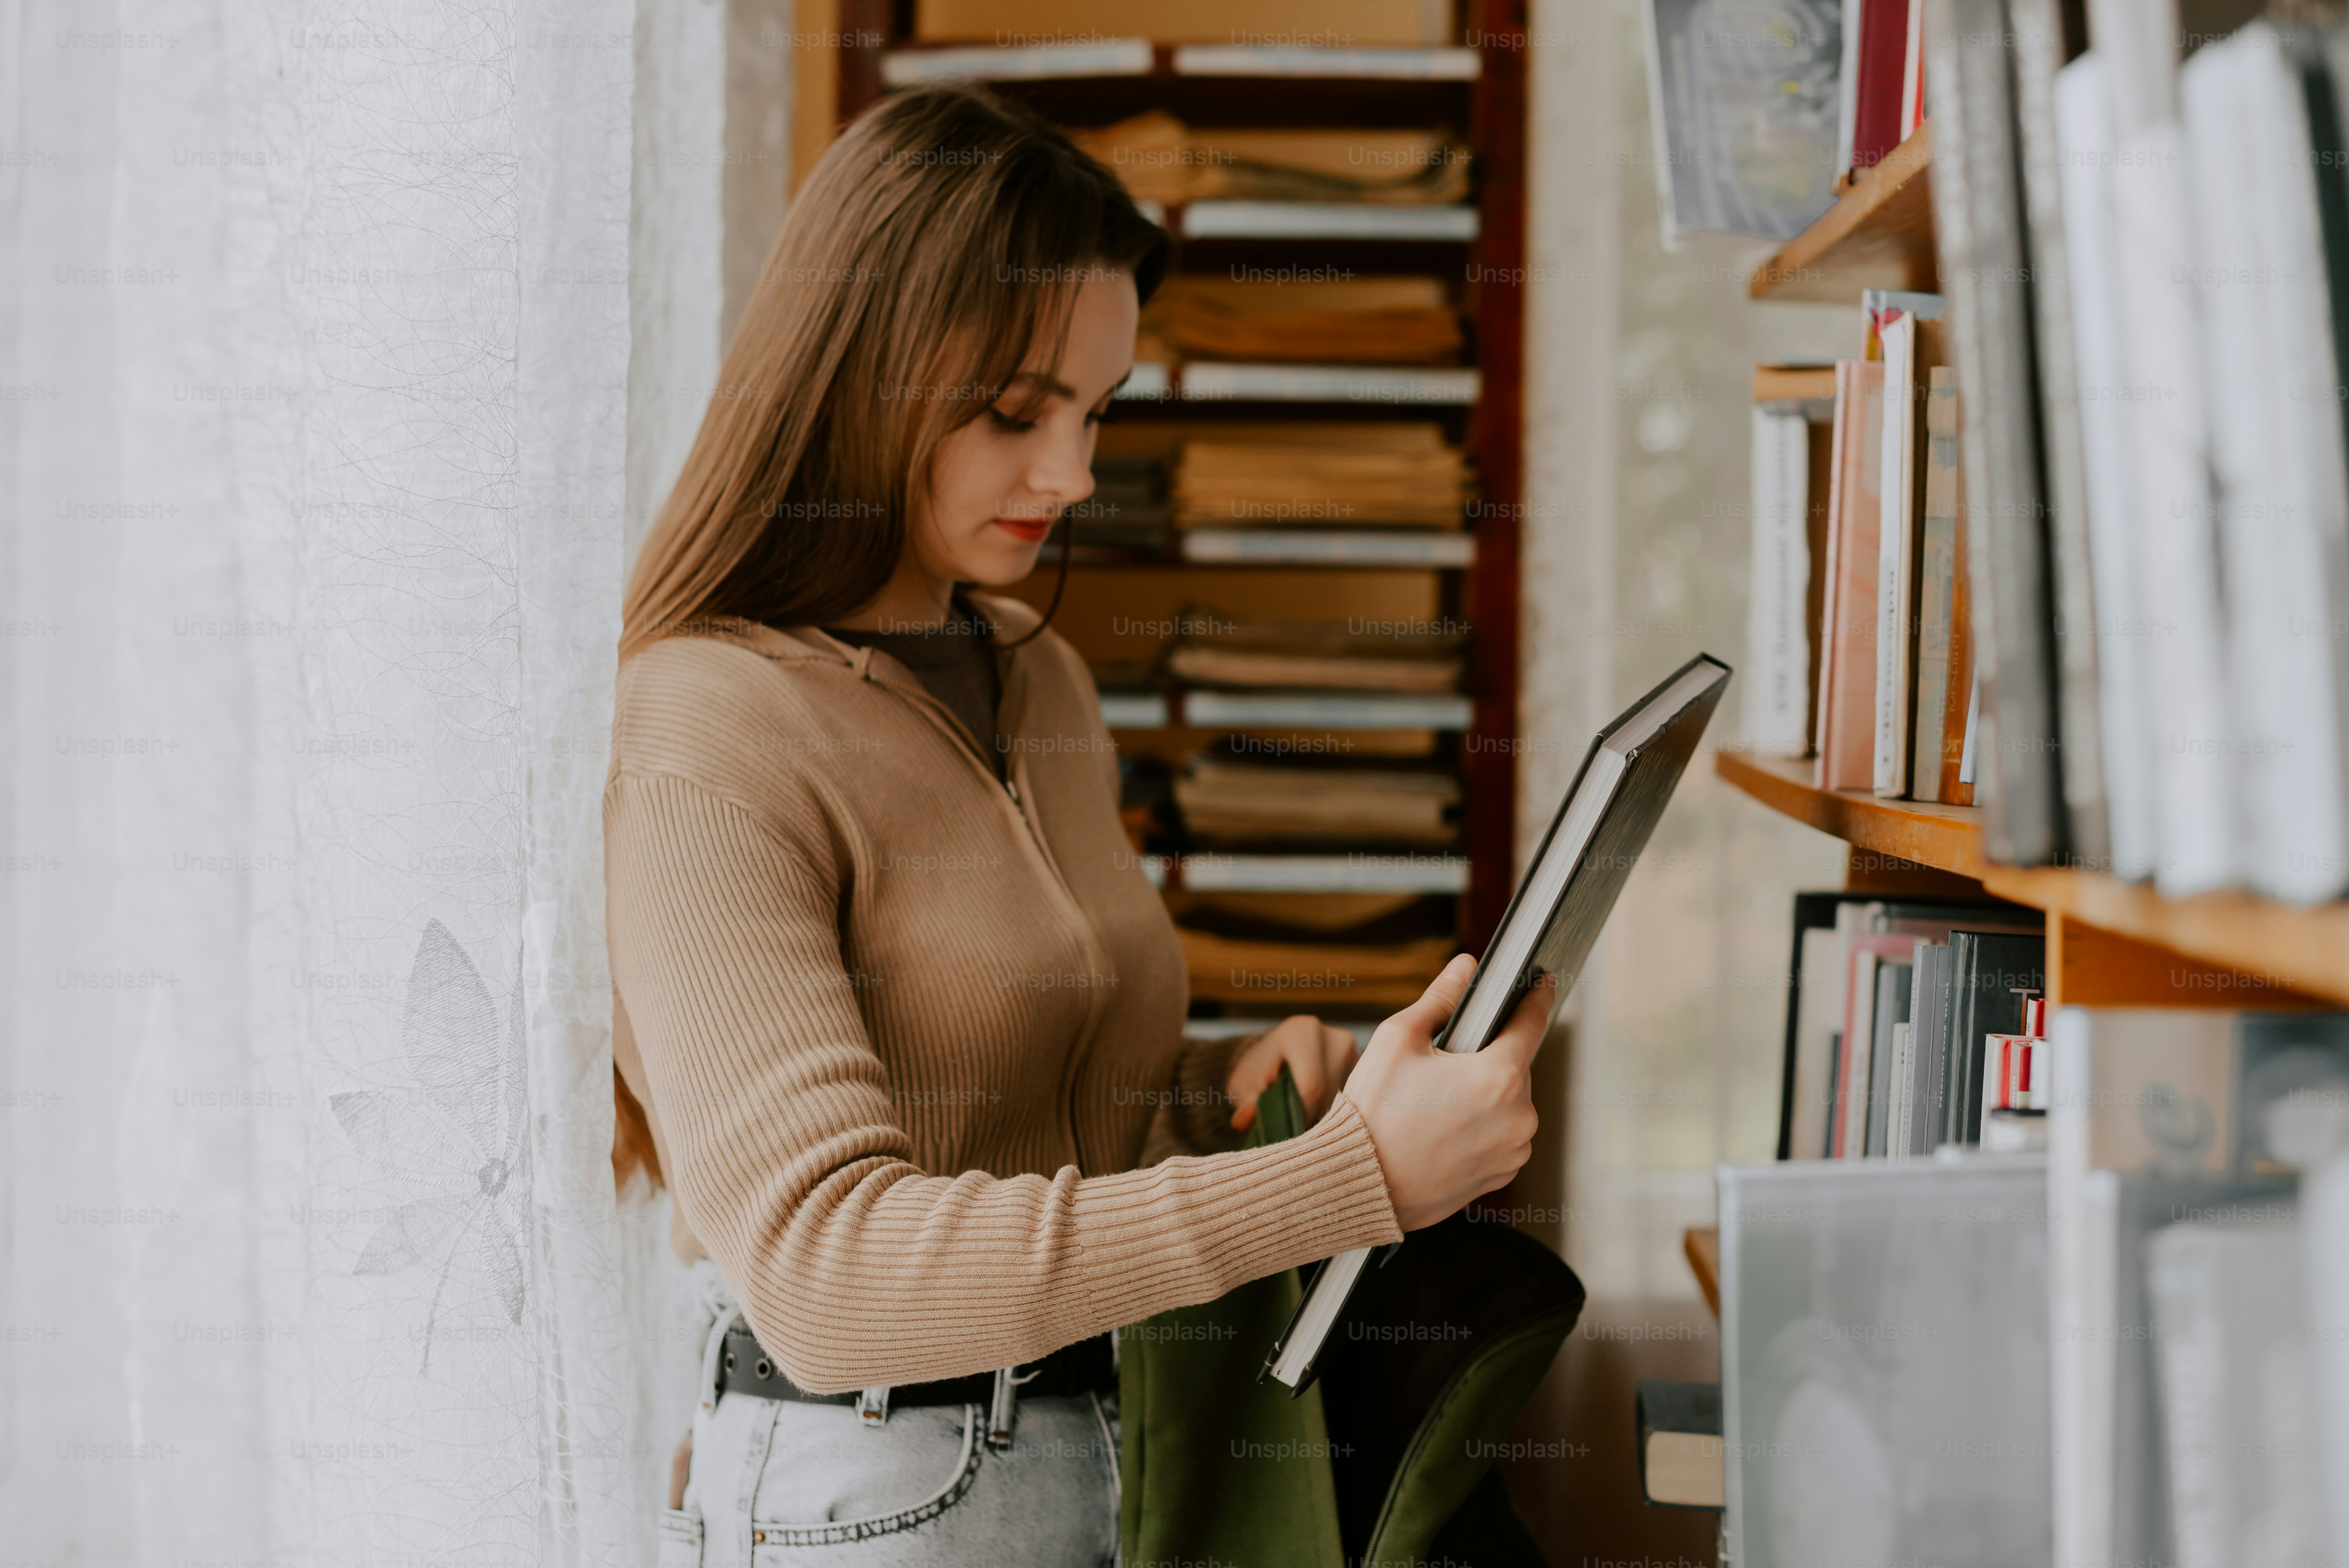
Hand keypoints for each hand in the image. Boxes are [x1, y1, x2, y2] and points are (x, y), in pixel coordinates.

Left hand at [1224, 1014, 1359, 1132]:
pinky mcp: (1364, 1066)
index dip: (1301, 1115)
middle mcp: (1335, 1037)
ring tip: (1308, 1119)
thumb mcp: (1244, 1085)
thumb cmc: (1258, 1071)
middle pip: (1332, 1095)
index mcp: (1302, 1032)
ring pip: (1349, 1100)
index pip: (1310, 1087)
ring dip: (1329, 1118)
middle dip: (1315, 1119)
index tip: (1288, 1131)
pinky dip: (1341, 1113)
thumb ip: (1246, 1102)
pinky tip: (1324, 1114)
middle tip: (1296, 1130)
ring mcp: (1355, 1050)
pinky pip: (1357, 1099)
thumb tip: (1243, 1121)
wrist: (1277, 1055)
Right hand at [1344, 954, 1550, 1232]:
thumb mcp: (1398, 1039)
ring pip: (1509, 1102)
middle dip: (1485, 1057)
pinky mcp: (1502, 1175)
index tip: (1541, 982)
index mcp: (1498, 1076)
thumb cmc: (1373, 1114)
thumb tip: (1465, 967)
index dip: (1535, 997)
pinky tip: (1444, 1129)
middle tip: (1443, 1064)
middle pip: (1514, 1066)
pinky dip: (1483, 1126)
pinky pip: (1503, 1136)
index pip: (1531, 1023)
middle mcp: (1518, 1116)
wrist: (1358, 1185)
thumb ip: (1440, 998)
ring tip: (1437, 1103)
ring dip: (1485, 1094)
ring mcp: (1513, 1150)